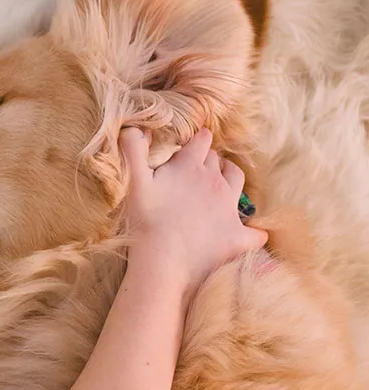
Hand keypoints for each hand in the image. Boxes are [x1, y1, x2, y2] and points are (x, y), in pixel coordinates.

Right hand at [118, 127, 267, 294]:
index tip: (192, 143)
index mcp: (190, 166)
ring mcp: (229, 208)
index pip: (201, 141)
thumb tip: (134, 127)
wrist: (163, 262)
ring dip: (231, 177)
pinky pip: (255, 232)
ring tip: (222, 182)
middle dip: (210, 159)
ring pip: (237, 180)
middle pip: (218, 160)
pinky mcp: (237, 236)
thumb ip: (133, 151)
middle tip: (199, 167)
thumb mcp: (133, 183)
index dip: (197, 141)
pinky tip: (251, 235)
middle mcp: (215, 182)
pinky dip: (254, 233)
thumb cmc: (145, 222)